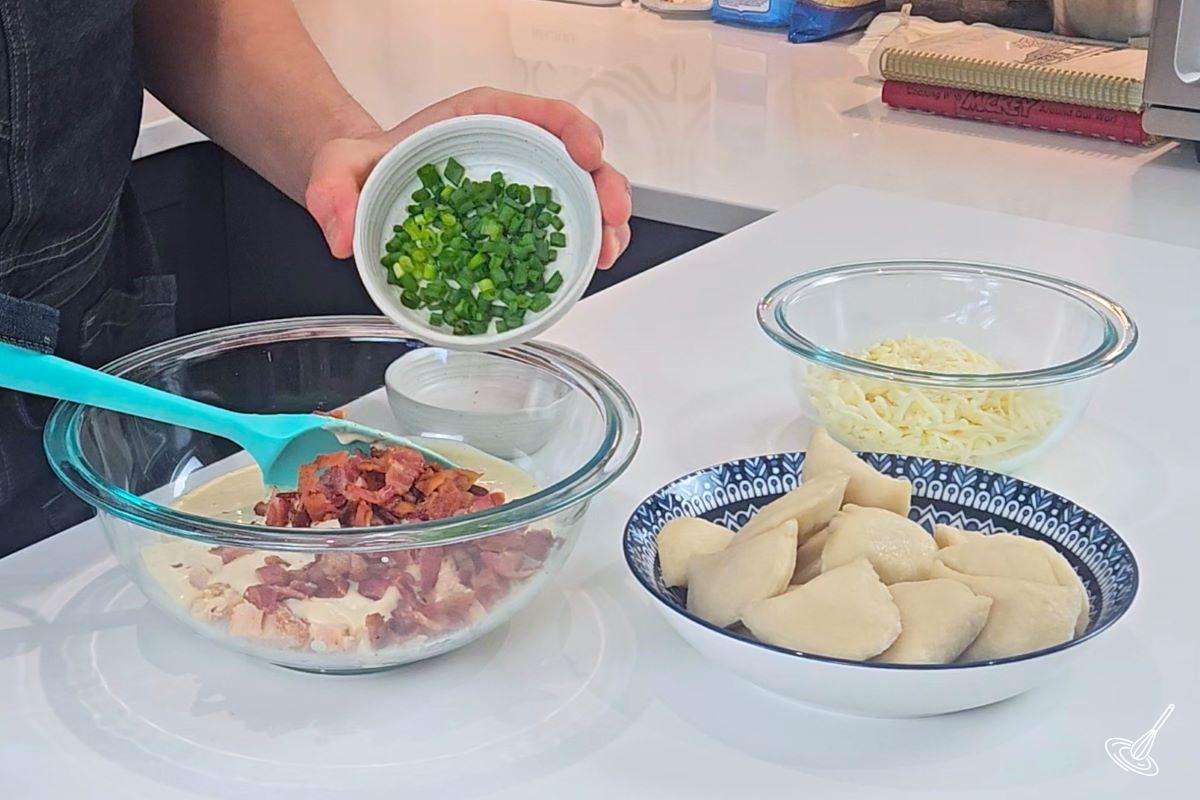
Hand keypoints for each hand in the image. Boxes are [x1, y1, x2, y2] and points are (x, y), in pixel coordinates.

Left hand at [305, 87, 632, 268]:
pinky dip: (582, 250)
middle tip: (612, 217)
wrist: (368, 188)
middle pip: (579, 158)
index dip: (575, 130)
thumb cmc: (370, 165)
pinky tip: (586, 271)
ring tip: (607, 254)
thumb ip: (334, 191)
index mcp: (483, 119)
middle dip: (606, 186)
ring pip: (581, 196)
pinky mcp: (521, 223)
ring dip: (605, 224)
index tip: (587, 152)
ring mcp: (524, 188)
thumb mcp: (342, 168)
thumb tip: (341, 236)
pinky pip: (563, 231)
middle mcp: (515, 151)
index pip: (543, 114)